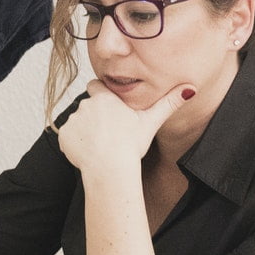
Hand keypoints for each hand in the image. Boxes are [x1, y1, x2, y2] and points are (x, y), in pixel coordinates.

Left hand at [56, 79, 194, 174]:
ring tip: (101, 145)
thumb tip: (191, 88)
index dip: (101, 95)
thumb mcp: (151, 121)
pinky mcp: (63, 136)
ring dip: (85, 130)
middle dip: (94, 116)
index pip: (96, 86)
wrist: (110, 169)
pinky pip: (68, 137)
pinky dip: (75, 144)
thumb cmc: (131, 145)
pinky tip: (90, 153)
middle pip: (88, 106)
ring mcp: (73, 121)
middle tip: (109, 133)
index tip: (109, 108)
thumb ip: (169, 103)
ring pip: (78, 122)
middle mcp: (85, 105)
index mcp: (104, 98)